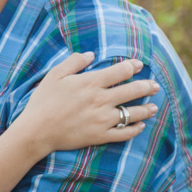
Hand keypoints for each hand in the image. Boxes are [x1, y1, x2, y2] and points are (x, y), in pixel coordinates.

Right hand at [18, 52, 158, 154]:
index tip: (139, 65)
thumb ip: (74, 62)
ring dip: (146, 109)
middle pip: (132, 91)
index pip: (120, 71)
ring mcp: (102, 119)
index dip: (133, 67)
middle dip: (147, 87)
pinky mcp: (100, 136)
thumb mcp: (55, 75)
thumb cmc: (43, 101)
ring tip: (154, 107)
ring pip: (133, 113)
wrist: (37, 131)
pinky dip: (135, 129)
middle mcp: (101, 100)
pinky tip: (140, 126)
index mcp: (91, 83)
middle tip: (155, 86)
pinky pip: (124, 133)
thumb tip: (91, 55)